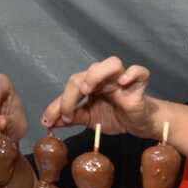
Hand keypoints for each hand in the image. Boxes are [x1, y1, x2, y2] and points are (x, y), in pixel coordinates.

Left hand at [41, 57, 158, 137]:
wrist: (139, 124)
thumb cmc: (115, 116)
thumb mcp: (88, 119)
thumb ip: (71, 117)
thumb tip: (48, 122)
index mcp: (91, 83)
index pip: (71, 86)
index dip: (59, 103)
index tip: (51, 122)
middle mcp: (104, 77)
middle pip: (84, 74)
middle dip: (70, 95)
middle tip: (68, 115)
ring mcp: (122, 79)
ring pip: (111, 63)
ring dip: (96, 75)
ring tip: (88, 91)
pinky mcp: (139, 85)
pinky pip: (139, 71)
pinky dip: (131, 73)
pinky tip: (122, 82)